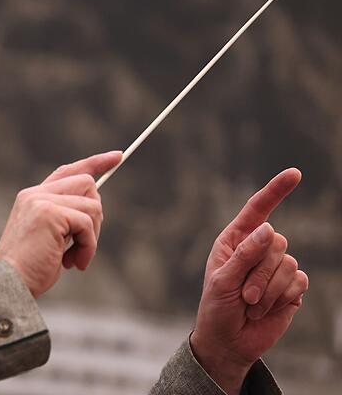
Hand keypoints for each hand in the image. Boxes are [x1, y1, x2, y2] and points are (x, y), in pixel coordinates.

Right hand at [0, 151, 121, 297]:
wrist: (8, 285)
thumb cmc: (29, 270)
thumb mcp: (49, 239)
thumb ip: (65, 219)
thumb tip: (95, 208)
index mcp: (32, 197)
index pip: (68, 171)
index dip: (94, 163)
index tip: (117, 156)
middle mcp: (35, 194)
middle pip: (86, 183)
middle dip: (96, 215)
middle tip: (85, 245)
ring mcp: (41, 201)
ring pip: (91, 205)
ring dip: (92, 237)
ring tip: (75, 259)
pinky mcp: (49, 213)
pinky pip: (87, 223)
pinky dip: (88, 247)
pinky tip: (74, 263)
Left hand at [191, 168, 308, 393]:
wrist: (229, 341)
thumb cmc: (216, 308)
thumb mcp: (222, 281)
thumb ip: (244, 255)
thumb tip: (269, 228)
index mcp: (234, 240)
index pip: (257, 210)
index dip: (276, 191)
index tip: (295, 174)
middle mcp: (257, 249)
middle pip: (276, 242)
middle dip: (259, 272)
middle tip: (243, 295)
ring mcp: (275, 268)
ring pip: (288, 263)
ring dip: (267, 289)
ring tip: (251, 304)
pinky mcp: (291, 287)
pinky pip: (298, 282)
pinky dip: (280, 298)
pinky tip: (266, 309)